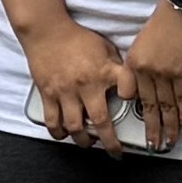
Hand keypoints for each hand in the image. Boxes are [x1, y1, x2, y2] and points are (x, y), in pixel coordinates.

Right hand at [24, 14, 131, 150]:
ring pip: (75, 127)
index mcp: (103, 72)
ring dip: (84, 141)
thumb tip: (127, 84)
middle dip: (110, 142)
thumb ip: (116, 67)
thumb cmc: (77, 38)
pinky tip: (64, 134)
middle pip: (101, 122)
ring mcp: (66, 92)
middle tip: (115, 151)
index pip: (127, 87)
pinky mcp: (48, 94)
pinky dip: (58, 132)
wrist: (47, 30)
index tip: (134, 106)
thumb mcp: (105, 48)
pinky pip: (52, 121)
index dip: (133, 99)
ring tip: (89, 143)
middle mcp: (86, 85)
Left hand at [119, 0, 181, 151]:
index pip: (128, 95)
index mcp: (132, 64)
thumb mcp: (140, 44)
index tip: (134, 123)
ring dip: (169, 128)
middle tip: (151, 146)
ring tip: (168, 143)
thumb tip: (142, 87)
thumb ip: (139, 66)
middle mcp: (146, 72)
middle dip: (150, 129)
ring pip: (166, 108)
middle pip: (147, 107)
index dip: (133, 109)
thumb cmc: (161, 25)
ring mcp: (165, 74)